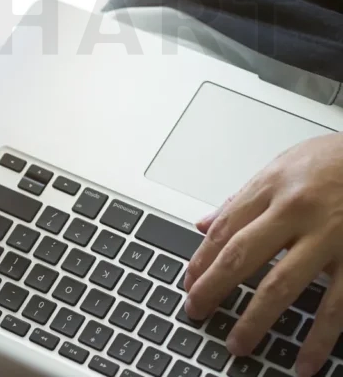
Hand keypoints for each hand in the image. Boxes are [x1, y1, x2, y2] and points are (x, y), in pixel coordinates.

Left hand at [183, 133, 342, 376]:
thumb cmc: (334, 160)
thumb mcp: (282, 166)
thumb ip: (243, 199)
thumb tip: (204, 224)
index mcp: (270, 187)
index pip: (223, 230)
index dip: (201, 260)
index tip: (188, 283)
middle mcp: (294, 211)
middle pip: (241, 256)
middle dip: (212, 288)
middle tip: (195, 311)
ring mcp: (328, 237)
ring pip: (282, 286)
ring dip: (255, 320)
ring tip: (238, 344)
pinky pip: (336, 305)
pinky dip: (319, 337)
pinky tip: (304, 359)